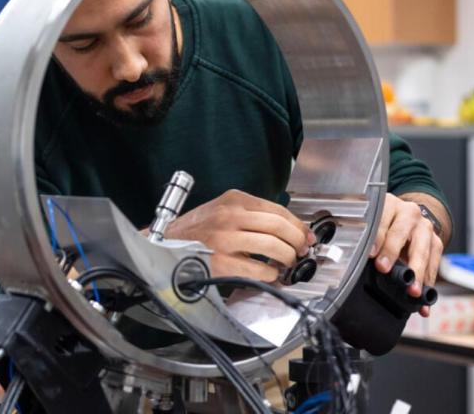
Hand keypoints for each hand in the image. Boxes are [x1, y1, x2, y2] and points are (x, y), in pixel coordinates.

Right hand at [166, 189, 315, 281]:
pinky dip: (271, 273)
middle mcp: (229, 216)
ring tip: (287, 262)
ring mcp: (224, 239)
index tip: (306, 235)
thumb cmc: (195, 229)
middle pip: (278, 226)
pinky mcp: (220, 262)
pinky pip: (258, 269)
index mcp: (233, 200)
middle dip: (297, 241)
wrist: (166, 242)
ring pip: (272, 246)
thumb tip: (288, 229)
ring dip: (287, 257)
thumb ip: (251, 214)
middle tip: (301, 250)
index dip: (298, 225)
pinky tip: (270, 273)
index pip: (277, 210)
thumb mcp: (222, 209)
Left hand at [370, 193, 443, 316]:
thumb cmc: (386, 223)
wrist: (409, 218)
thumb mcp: (374, 223)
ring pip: (422, 250)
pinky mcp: (436, 242)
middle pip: (401, 233)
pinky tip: (425, 297)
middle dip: (392, 253)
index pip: (381, 220)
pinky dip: (429, 282)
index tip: (371, 254)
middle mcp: (409, 213)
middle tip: (384, 269)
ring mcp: (425, 227)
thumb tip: (354, 259)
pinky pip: (434, 263)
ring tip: (413, 290)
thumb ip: (367, 237)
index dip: (376, 238)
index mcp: (389, 205)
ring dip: (417, 272)